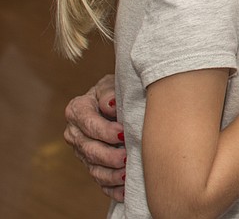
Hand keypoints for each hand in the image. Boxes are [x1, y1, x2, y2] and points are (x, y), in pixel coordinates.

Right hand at [64, 74, 126, 201]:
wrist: (119, 102)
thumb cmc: (117, 91)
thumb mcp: (112, 84)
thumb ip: (109, 92)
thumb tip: (110, 104)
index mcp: (77, 110)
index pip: (88, 123)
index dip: (105, 130)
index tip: (122, 132)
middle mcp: (75, 133)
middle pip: (89, 149)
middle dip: (109, 156)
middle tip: (127, 157)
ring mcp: (83, 152)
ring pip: (94, 169)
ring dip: (111, 175)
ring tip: (127, 174)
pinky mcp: (93, 165)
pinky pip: (101, 182)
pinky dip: (113, 188)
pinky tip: (125, 190)